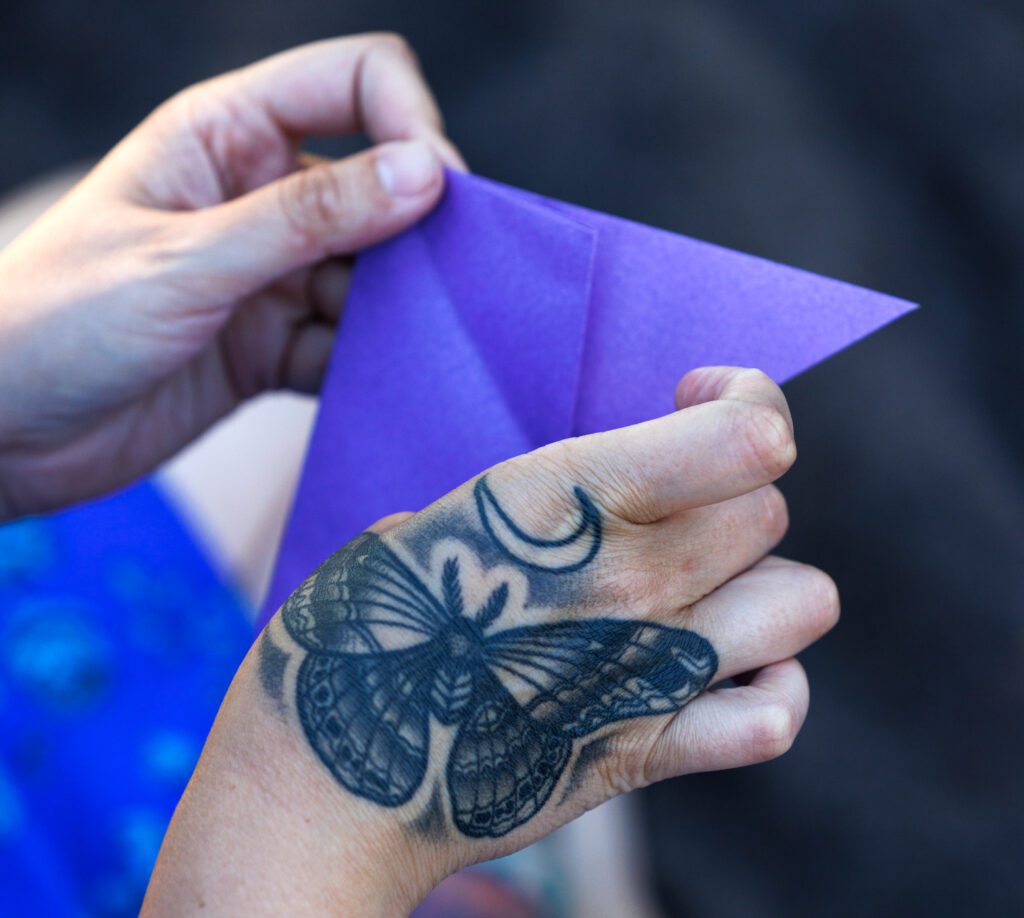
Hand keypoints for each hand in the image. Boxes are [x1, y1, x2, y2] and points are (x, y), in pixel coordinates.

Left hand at [0, 35, 463, 518]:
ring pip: (375, 276)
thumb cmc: (56, 322)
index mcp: (228, 137)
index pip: (355, 84)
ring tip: (411, 347)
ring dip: (400, 310)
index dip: (409, 125)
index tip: (437, 197)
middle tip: (446, 286)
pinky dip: (371, 366)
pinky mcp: (275, 347)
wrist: (1, 435)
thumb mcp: (186, 260)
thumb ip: (308, 217)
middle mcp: (261, 198)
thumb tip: (423, 174)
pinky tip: (376, 386)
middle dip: (418, 232)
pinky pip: (350, 346)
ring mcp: (272, 276)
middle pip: (382, 186)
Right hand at [144, 368, 838, 915]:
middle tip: (671, 502)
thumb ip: (543, 508)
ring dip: (760, 585)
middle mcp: (626, 581)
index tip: (696, 398)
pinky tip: (719, 677)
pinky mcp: (644, 755)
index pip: (748, 436)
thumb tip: (610, 497)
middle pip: (768, 508)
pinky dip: (767, 690)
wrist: (326, 785)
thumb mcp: (434, 522)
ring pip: (802, 600)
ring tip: (698, 590)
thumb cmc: (354, 635)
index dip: (745, 399)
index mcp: (563, 502)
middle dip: (730, 490)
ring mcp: (646, 674)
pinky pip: (775, 717)